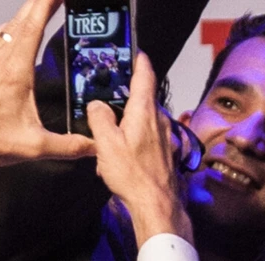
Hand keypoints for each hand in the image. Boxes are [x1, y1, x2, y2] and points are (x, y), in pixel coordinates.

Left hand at [0, 0, 95, 194]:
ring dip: (25, 13)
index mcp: (15, 71)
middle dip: (41, 2)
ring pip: (8, 26)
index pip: (33, 25)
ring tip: (41, 8)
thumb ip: (70, 146)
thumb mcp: (35, 147)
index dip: (47, 3)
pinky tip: (14, 34)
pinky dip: (10, 28)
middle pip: (21, 19)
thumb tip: (96, 144)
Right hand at [89, 54, 190, 245]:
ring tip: (112, 134)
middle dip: (129, 96)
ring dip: (131, 121)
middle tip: (112, 96)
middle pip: (145, 99)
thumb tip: (97, 105)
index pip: (145, 76)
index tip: (136, 53)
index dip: (140, 62)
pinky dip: (137, 139)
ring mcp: (166, 137)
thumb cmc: (133, 174)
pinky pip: (150, 138)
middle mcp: (160, 120)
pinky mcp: (167, 152)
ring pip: (147, 119)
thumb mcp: (106, 143)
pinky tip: (125, 155)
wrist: (157, 203)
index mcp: (145, 112)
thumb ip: (99, 118)